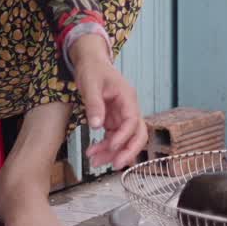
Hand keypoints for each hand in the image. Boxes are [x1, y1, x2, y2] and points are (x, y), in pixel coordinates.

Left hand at [71, 35, 147, 168]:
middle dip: (127, 151)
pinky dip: (105, 146)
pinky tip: (95, 153)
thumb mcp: (90, 84)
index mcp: (127, 97)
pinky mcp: (113, 119)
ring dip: (112, 152)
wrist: (90, 61)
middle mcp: (128, 108)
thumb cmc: (92, 68)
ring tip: (95, 162)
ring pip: (124, 139)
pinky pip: (114, 137)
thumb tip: (96, 125)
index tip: (111, 146)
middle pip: (137, 134)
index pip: (132, 121)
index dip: (124, 136)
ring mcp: (122, 115)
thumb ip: (94, 104)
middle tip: (114, 164)